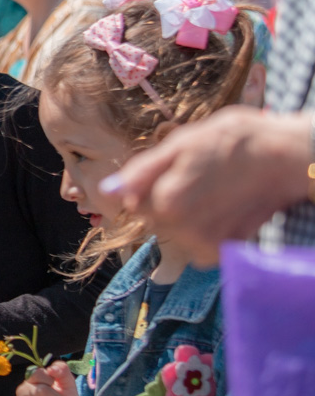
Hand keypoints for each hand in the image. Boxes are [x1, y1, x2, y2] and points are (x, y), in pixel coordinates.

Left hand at [103, 108, 311, 264]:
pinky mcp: (221, 253)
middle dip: (168, 203)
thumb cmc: (234, 142)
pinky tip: (222, 211)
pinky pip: (196, 247)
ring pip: (173, 234)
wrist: (288, 158)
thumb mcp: (181, 144)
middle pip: (153, 220)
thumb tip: (107, 190)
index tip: (177, 173)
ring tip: (214, 195)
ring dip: (187, 219)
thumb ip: (141, 172)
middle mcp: (181, 230)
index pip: (134, 203)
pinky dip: (205, 233)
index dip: (152, 187)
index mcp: (164, 202)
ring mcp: (203, 244)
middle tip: (200, 181)